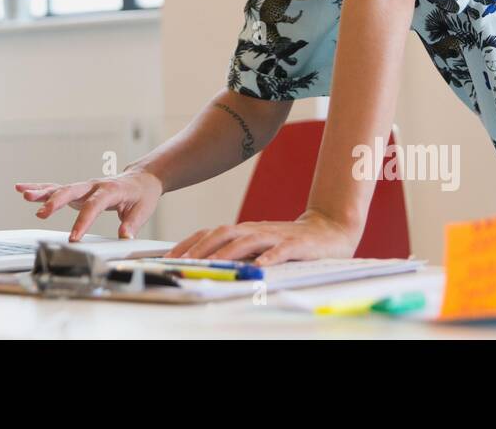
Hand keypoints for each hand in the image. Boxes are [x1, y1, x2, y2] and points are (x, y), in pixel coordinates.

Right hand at [14, 169, 163, 241]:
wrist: (141, 179)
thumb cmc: (141, 195)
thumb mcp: (143, 209)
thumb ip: (132, 223)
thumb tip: (124, 236)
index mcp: (110, 190)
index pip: (93, 206)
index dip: (83, 222)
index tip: (74, 238)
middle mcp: (94, 185)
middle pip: (72, 192)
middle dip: (56, 202)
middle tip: (41, 213)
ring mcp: (84, 187)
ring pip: (60, 188)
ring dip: (42, 192)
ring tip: (24, 194)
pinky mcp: (78, 190)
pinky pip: (56, 188)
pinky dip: (40, 189)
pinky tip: (23, 189)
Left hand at [166, 210, 358, 265]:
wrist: (327, 230)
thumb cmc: (287, 241)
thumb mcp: (256, 245)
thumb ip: (234, 251)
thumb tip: (202, 264)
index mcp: (242, 230)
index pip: (209, 233)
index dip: (188, 243)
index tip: (168, 257)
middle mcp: (254, 229)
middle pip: (223, 233)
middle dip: (200, 247)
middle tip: (183, 263)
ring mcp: (275, 236)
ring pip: (247, 241)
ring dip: (227, 253)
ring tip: (212, 264)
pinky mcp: (296, 245)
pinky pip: (280, 250)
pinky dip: (269, 257)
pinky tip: (260, 266)